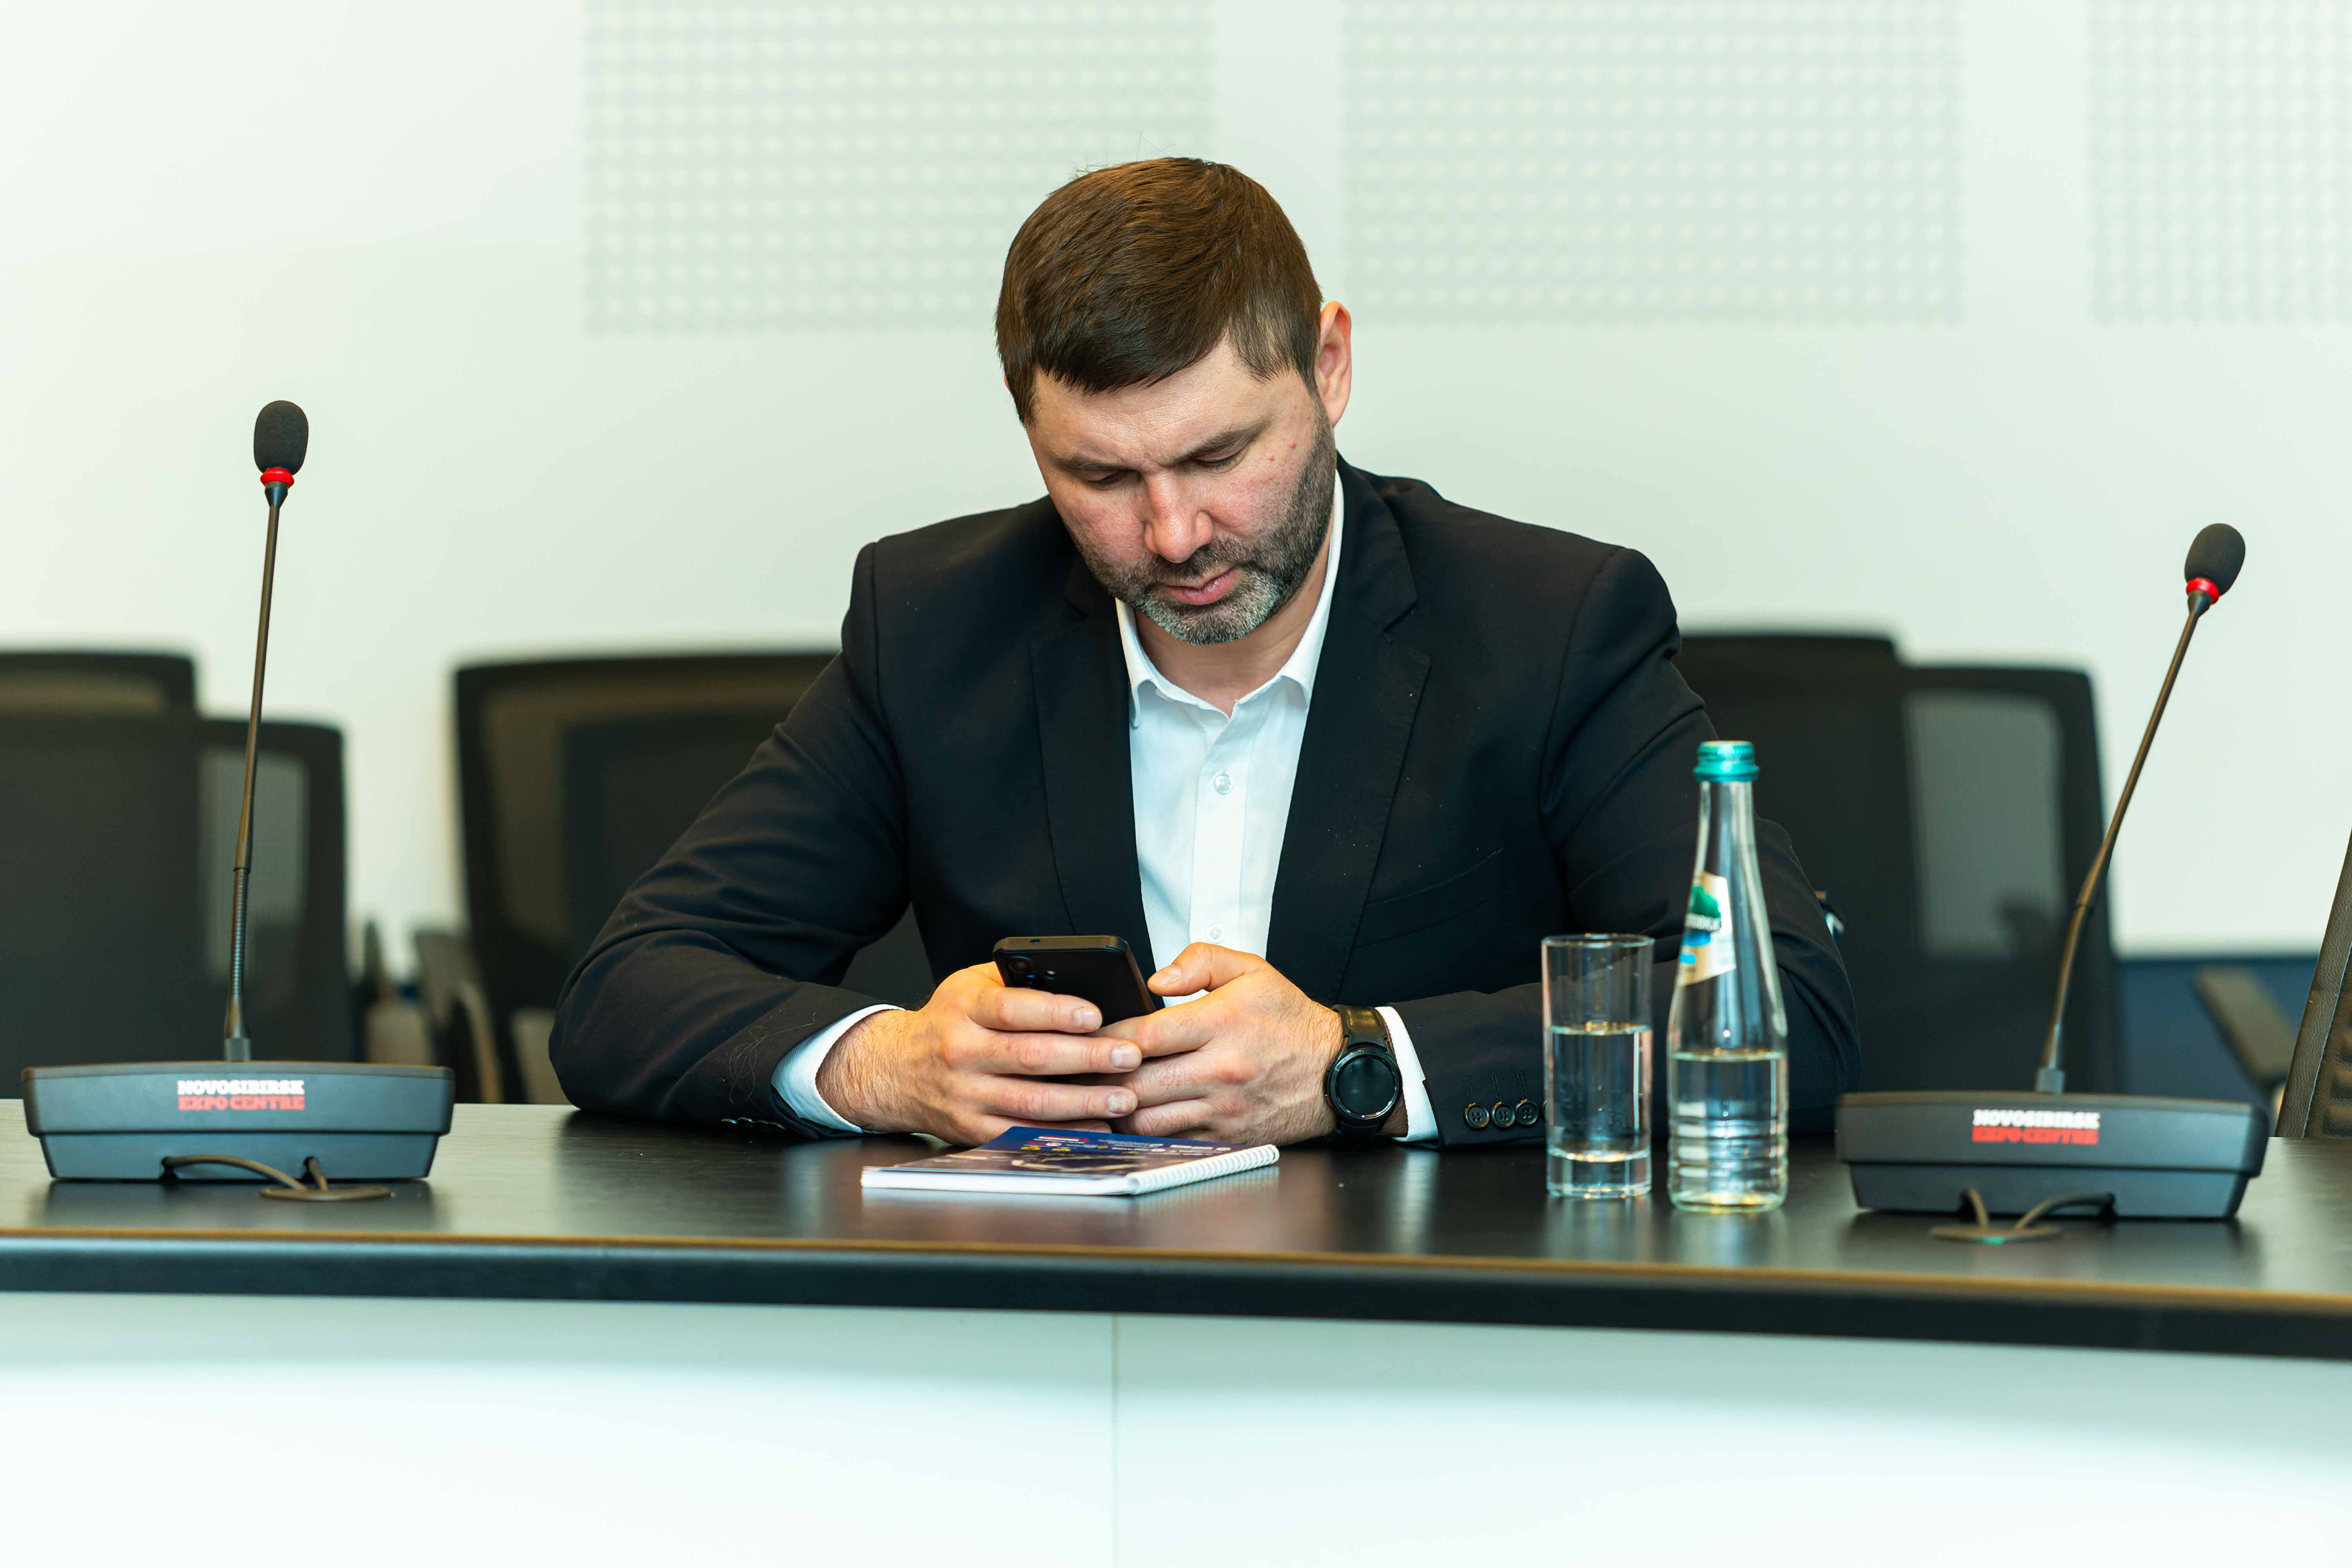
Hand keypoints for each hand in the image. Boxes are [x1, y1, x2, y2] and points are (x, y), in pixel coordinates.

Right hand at [815, 962, 1144, 1144]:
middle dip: (1087, 1058)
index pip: (1013, 1008)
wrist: (895, 1068)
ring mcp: (966, 1095)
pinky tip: (1095, 1128)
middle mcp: (962, 1052)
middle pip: (1031, 1056)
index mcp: (965, 1008)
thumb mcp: (971, 986)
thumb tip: (1080, 980)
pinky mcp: (970, 1128)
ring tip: (1124, 1098)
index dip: (1056, 1011)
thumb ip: (1018, 980)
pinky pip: (1022, 1134)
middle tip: (1129, 1056)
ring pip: (1031, 1102)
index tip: (1095, 1015)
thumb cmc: (949, 1021)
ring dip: (1083, 1102)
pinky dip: (1062, 1134)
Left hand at [1096, 944, 1350, 1145]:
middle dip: (1101, 1078)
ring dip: (1118, 1110)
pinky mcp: (1227, 1137)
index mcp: (1222, 1023)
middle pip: (1137, 1083)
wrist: (1336, 1072)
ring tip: (1104, 1095)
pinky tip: (1134, 1118)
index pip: (1145, 1036)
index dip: (1107, 1039)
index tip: (1089, 1036)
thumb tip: (1156, 979)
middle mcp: (1220, 1069)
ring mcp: (1223, 1109)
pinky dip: (1147, 1133)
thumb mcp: (1253, 970)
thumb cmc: (1291, 1022)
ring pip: (1147, 1120)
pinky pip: (1172, 1141)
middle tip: (1082, 1070)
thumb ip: (1200, 960)